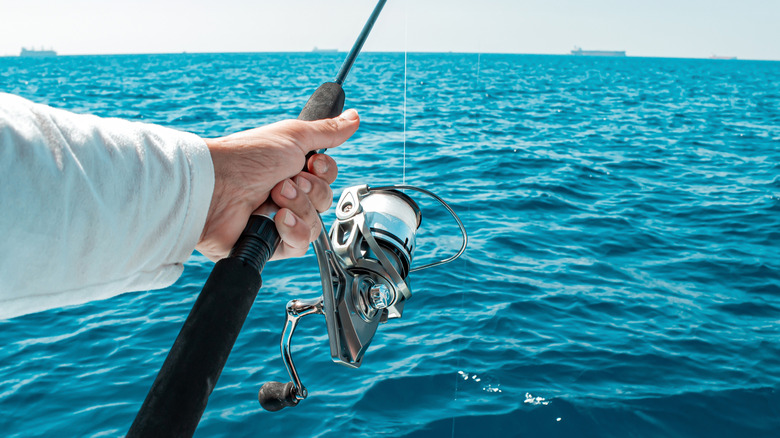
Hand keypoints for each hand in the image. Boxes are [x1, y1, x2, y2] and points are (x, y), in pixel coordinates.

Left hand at [196, 109, 358, 261]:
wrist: (217, 188)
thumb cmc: (247, 158)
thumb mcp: (293, 136)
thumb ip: (326, 131)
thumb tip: (354, 117)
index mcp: (290, 169)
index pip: (327, 178)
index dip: (325, 173)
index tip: (311, 162)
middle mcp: (286, 195)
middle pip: (325, 201)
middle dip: (310, 192)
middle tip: (285, 182)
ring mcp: (278, 221)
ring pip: (315, 225)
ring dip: (299, 209)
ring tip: (275, 198)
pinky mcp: (270, 244)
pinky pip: (299, 246)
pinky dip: (292, 231)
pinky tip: (276, 220)